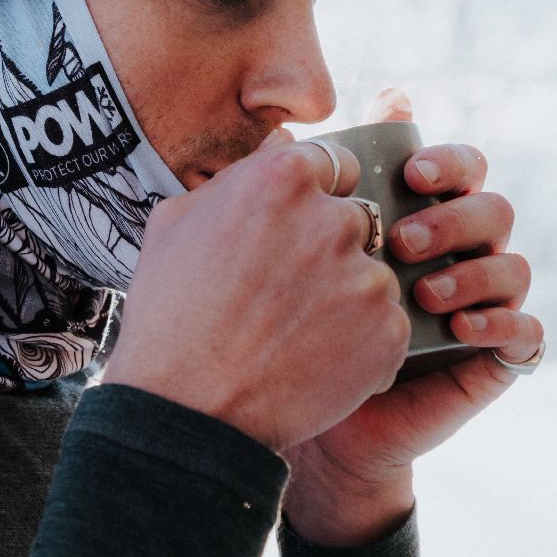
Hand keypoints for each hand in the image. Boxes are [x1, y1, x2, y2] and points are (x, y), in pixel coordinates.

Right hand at [104, 129, 410, 451]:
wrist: (186, 408)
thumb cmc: (169, 312)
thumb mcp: (175, 219)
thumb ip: (234, 178)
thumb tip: (272, 148)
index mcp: (282, 178)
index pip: (333, 163)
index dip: (314, 195)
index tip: (295, 227)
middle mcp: (333, 219)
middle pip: (354, 218)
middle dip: (327, 247)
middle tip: (284, 289)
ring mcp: (365, 277)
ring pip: (370, 272)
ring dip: (344, 295)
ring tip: (293, 332)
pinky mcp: (388, 333)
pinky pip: (385, 324)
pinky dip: (359, 342)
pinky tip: (312, 360)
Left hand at [282, 88, 543, 544]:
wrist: (308, 415)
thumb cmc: (298, 321)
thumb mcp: (295, 254)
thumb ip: (297, 196)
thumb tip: (283, 138)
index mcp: (421, 215)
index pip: (456, 166)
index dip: (443, 160)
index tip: (406, 172)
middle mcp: (459, 252)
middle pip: (490, 206)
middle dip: (450, 216)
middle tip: (400, 240)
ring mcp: (482, 302)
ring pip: (512, 264)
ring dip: (469, 272)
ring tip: (419, 291)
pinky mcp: (495, 356)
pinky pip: (527, 332)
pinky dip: (499, 323)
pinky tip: (458, 328)